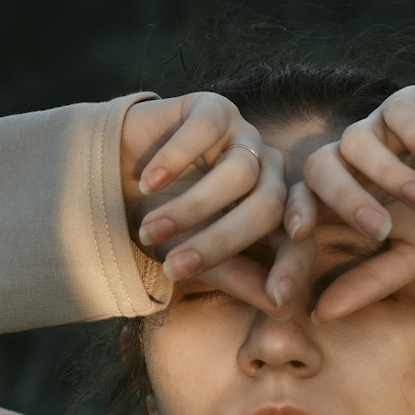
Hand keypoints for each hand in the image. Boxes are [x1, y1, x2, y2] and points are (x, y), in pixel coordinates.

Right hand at [121, 93, 310, 314]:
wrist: (114, 172)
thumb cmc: (162, 219)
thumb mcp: (195, 254)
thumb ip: (236, 276)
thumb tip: (279, 307)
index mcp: (275, 211)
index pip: (300, 239)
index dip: (293, 266)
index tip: (279, 297)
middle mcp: (269, 172)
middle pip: (267, 206)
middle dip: (221, 242)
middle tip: (175, 267)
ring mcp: (245, 136)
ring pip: (239, 173)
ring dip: (190, 207)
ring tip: (149, 230)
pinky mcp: (214, 107)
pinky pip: (206, 131)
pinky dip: (175, 159)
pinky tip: (147, 181)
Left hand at [273, 85, 414, 321]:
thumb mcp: (411, 258)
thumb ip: (368, 281)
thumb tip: (322, 315)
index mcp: (337, 201)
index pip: (298, 212)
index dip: (290, 238)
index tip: (294, 254)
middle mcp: (348, 163)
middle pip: (317, 169)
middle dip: (345, 199)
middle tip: (380, 229)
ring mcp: (376, 130)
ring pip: (357, 140)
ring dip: (390, 174)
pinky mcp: (408, 102)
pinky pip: (396, 111)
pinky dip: (413, 134)